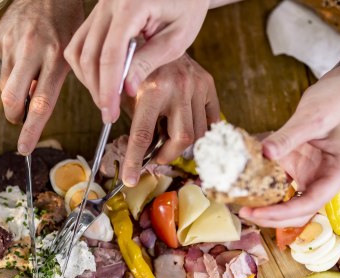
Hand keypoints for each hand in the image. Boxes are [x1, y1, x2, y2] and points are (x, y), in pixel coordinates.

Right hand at [0, 0, 83, 154]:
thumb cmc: (67, 22)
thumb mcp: (73, 52)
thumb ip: (56, 80)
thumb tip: (36, 107)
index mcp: (57, 58)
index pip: (41, 104)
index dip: (31, 130)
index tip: (24, 148)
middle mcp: (32, 51)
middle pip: (12, 99)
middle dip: (14, 115)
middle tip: (19, 117)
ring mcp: (13, 43)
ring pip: (4, 85)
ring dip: (13, 92)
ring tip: (28, 77)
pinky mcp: (0, 37)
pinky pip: (2, 64)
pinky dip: (12, 67)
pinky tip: (24, 52)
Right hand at [64, 0, 209, 123]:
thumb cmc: (188, 4)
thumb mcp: (178, 36)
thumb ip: (150, 60)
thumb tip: (125, 89)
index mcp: (131, 5)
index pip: (111, 55)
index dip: (108, 88)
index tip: (111, 112)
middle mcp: (109, 2)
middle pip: (88, 54)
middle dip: (96, 88)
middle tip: (109, 112)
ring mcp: (100, 6)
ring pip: (78, 49)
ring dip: (88, 78)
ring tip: (106, 98)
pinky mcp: (98, 12)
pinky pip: (81, 41)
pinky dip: (87, 64)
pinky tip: (103, 79)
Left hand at [120, 55, 218, 184]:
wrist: (158, 36)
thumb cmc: (138, 70)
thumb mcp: (129, 95)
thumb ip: (136, 123)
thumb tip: (140, 158)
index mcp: (150, 90)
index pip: (142, 136)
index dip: (135, 161)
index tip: (130, 179)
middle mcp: (177, 87)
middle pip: (181, 139)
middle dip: (167, 154)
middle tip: (156, 156)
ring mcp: (196, 85)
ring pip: (197, 133)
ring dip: (181, 143)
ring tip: (167, 134)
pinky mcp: (208, 83)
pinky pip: (210, 121)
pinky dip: (199, 131)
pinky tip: (183, 125)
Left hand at [240, 76, 339, 227]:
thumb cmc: (338, 99)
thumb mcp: (312, 117)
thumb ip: (288, 137)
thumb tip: (263, 152)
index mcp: (339, 172)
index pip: (310, 203)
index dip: (281, 213)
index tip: (256, 213)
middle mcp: (328, 178)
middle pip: (300, 211)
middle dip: (272, 216)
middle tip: (243, 211)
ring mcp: (315, 174)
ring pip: (290, 201)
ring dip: (268, 206)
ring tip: (241, 203)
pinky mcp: (302, 166)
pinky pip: (283, 183)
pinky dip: (266, 186)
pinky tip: (246, 184)